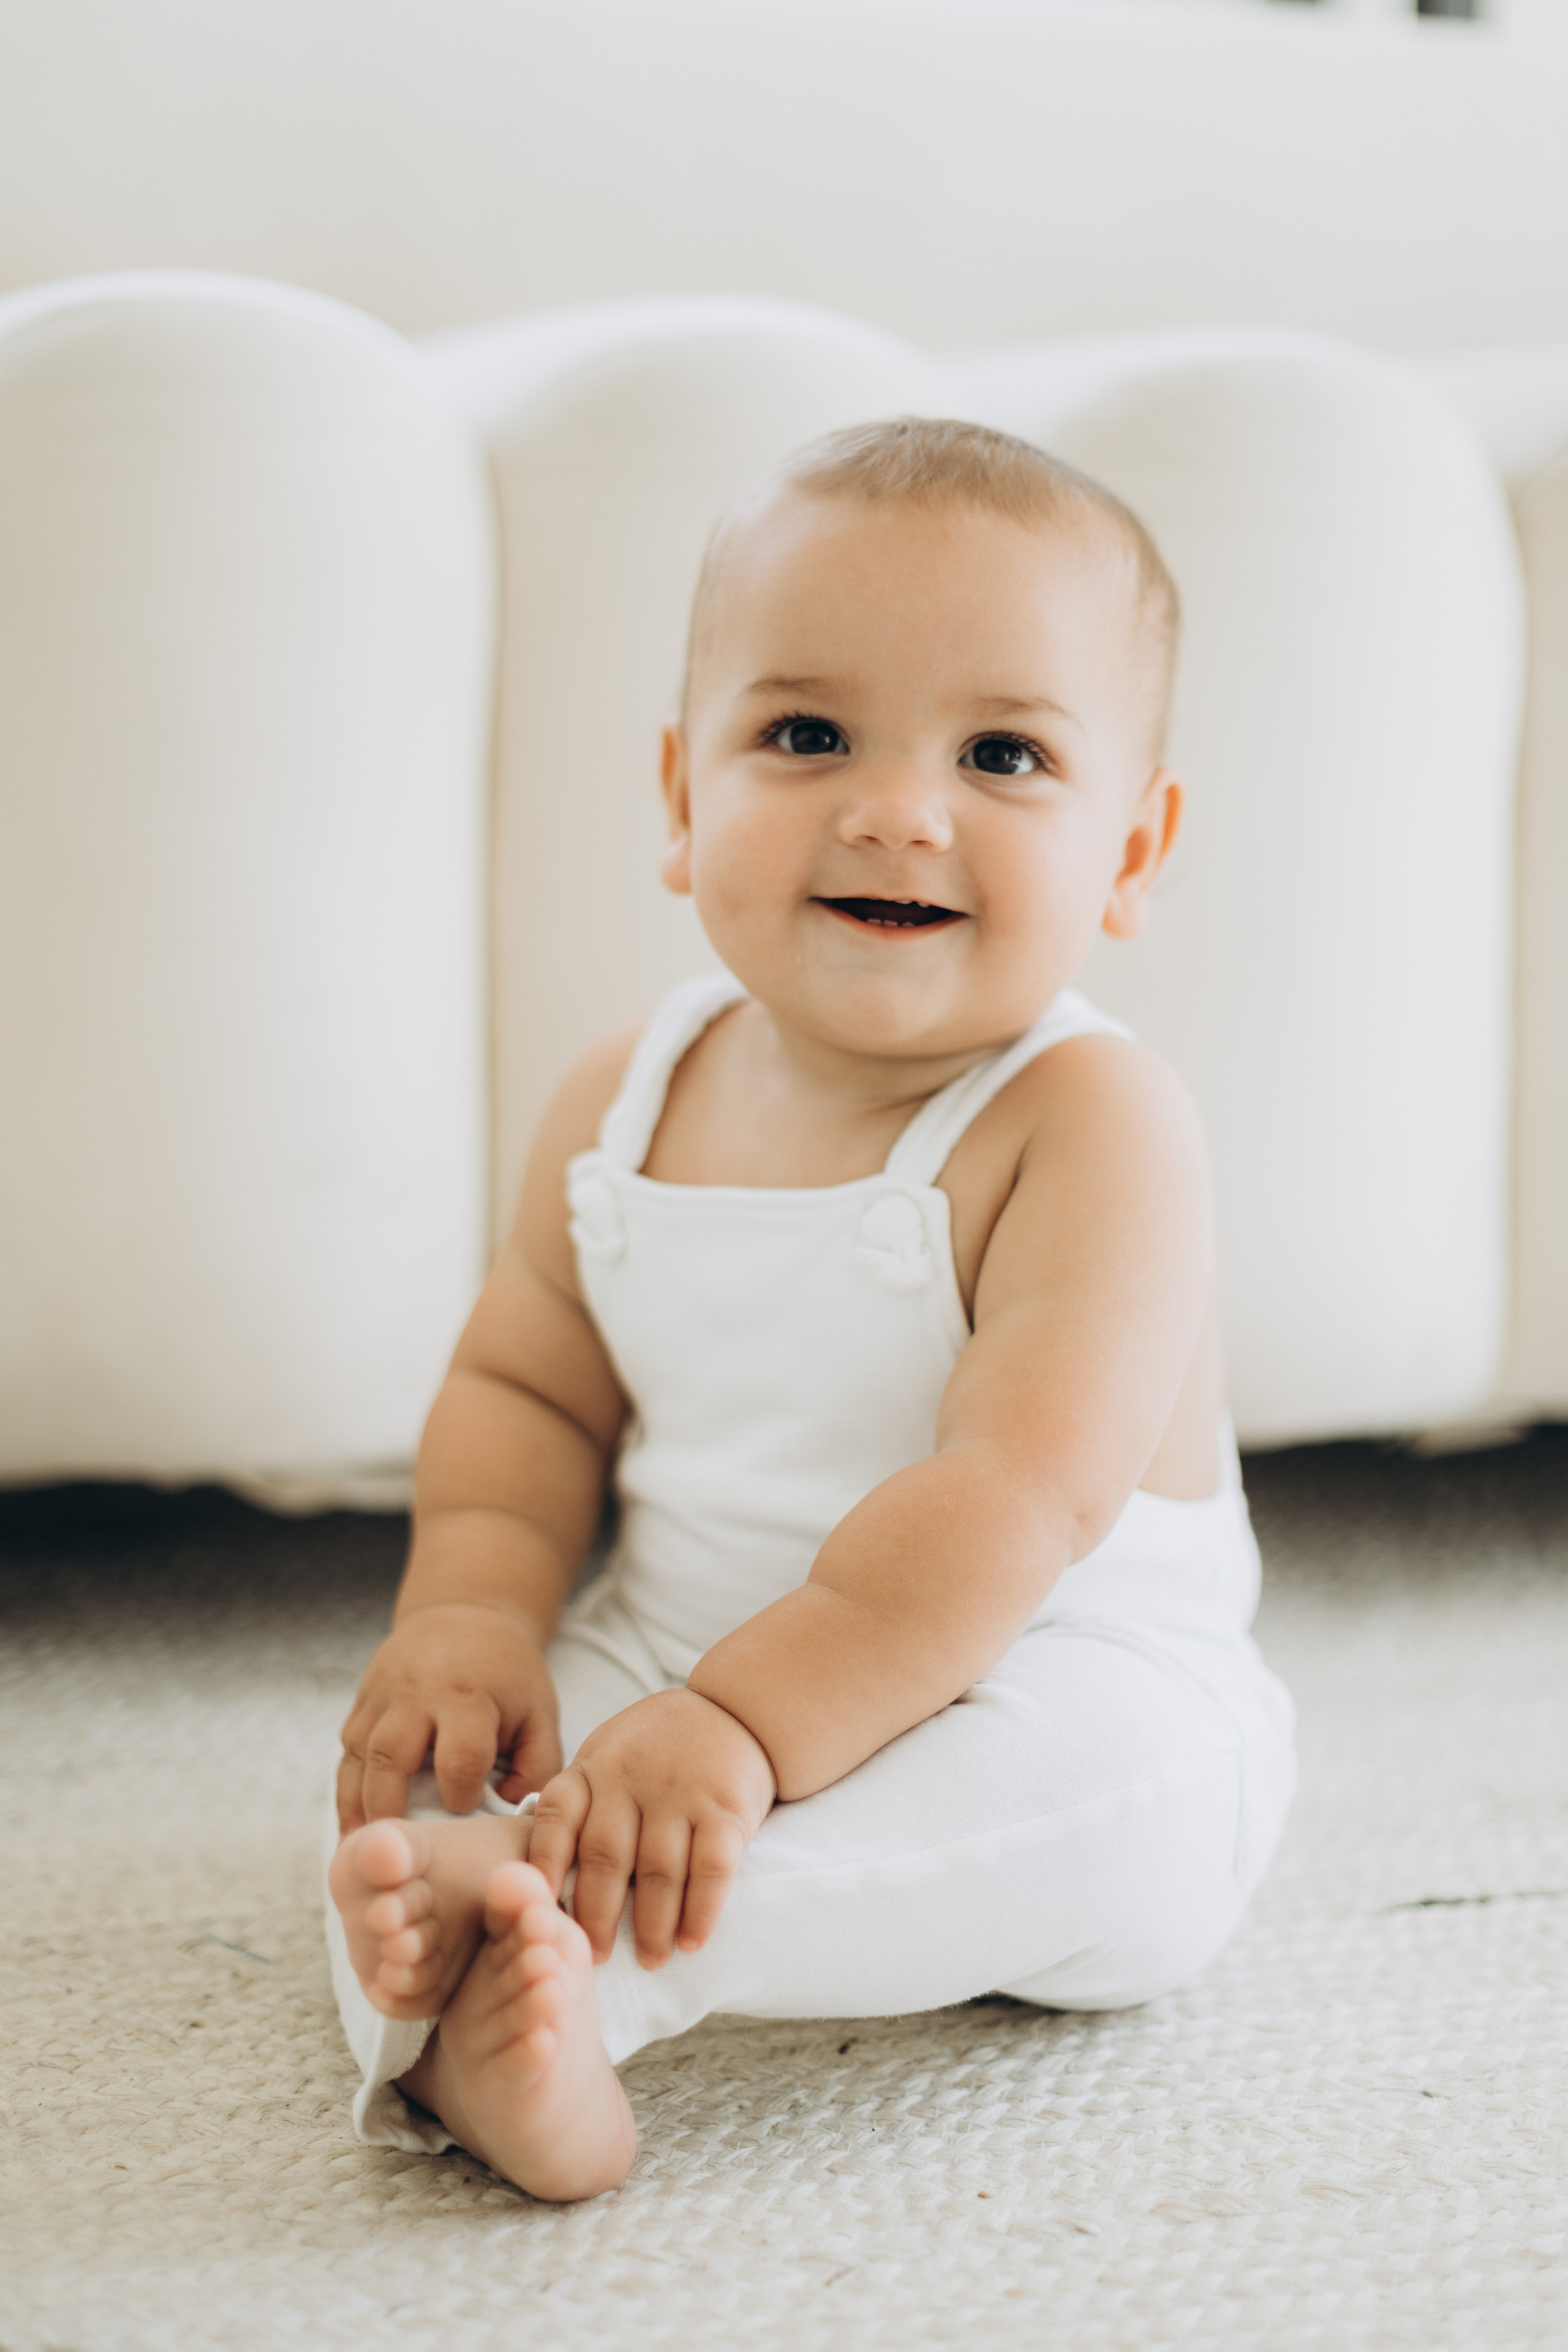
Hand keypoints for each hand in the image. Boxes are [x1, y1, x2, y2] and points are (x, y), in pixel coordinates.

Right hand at [337, 1602, 562, 1830]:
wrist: (465, 1614)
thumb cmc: (508, 1674)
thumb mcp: (539, 1711)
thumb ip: (537, 1766)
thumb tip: (512, 1812)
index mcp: (468, 1696)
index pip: (459, 1756)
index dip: (462, 1794)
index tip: (466, 1810)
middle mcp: (416, 1693)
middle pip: (389, 1756)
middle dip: (387, 1810)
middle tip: (392, 1854)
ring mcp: (382, 1694)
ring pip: (357, 1755)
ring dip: (355, 1806)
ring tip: (361, 1851)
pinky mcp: (362, 1700)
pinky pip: (346, 1748)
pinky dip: (347, 1788)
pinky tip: (354, 1822)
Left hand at [526, 1689, 775, 1968]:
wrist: (735, 1710)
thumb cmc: (657, 1747)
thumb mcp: (607, 1756)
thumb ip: (580, 1804)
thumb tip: (541, 1876)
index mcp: (594, 1768)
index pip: (557, 1819)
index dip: (544, 1869)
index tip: (539, 1914)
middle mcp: (631, 1779)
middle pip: (606, 1858)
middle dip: (597, 1916)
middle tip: (594, 1958)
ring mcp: (680, 1793)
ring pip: (659, 1871)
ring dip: (653, 1925)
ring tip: (651, 1959)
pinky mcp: (725, 1808)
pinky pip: (711, 1869)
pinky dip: (701, 1911)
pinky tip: (692, 1941)